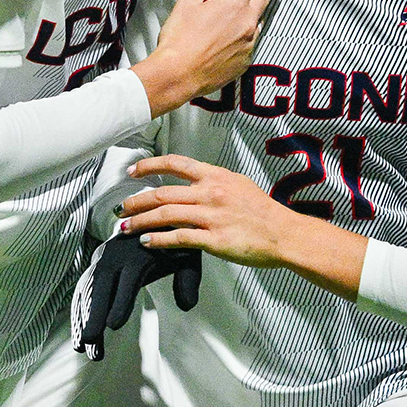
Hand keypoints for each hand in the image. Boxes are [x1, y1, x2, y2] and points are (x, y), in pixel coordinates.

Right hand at [75, 231, 201, 359]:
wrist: (152, 215)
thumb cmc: (171, 241)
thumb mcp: (186, 255)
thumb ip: (188, 279)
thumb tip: (187, 305)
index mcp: (138, 255)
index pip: (127, 281)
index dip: (120, 302)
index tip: (113, 325)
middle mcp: (116, 257)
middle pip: (101, 287)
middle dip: (94, 315)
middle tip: (89, 342)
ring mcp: (103, 262)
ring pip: (90, 292)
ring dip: (85, 319)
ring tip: (83, 347)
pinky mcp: (97, 268)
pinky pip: (86, 292)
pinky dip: (81, 313)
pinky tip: (80, 337)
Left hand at [118, 153, 363, 293]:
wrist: (284, 233)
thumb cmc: (264, 212)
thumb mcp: (239, 185)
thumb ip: (214, 183)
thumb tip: (194, 185)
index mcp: (216, 176)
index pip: (175, 164)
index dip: (149, 166)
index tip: (133, 171)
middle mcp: (210, 192)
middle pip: (162, 193)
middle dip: (136, 201)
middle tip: (122, 208)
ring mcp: (211, 216)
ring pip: (165, 214)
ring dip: (141, 221)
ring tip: (126, 227)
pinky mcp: (213, 239)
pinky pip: (178, 238)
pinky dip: (158, 240)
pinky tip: (148, 242)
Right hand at [134, 0, 288, 115]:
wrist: (178, 75)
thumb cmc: (179, 42)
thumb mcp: (187, 2)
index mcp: (233, 5)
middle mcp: (246, 23)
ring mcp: (248, 43)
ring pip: (257, 20)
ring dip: (258, 9)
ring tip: (257, 3)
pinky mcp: (245, 61)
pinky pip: (250, 42)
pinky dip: (246, 34)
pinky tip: (237, 34)